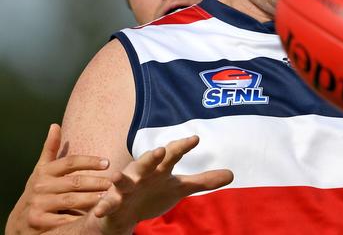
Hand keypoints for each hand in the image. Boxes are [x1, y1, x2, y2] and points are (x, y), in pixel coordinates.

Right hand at [6, 124, 111, 233]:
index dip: (89, 161)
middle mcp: (41, 186)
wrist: (19, 221)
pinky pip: (62, 220)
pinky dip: (77, 218)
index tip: (107, 163)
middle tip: (113, 183)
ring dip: (90, 199)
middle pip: (73, 182)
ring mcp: (38, 204)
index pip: (70, 162)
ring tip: (107, 197)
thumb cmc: (38, 190)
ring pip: (70, 200)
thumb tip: (55, 125)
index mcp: (44, 171)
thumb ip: (50, 149)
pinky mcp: (38, 221)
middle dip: (95, 182)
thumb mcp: (41, 169)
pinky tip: (92, 216)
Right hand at [89, 136, 232, 234]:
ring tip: (116, 176)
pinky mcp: (112, 202)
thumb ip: (203, 180)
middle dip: (153, 157)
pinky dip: (104, 206)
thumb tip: (232, 174)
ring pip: (123, 180)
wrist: (126, 212)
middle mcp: (142, 173)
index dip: (182, 146)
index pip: (173, 154)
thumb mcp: (180, 187)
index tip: (195, 139)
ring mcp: (126, 187)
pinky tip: (101, 209)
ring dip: (121, 178)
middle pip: (148, 162)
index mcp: (160, 168)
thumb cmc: (153, 193)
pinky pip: (107, 204)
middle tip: (161, 150)